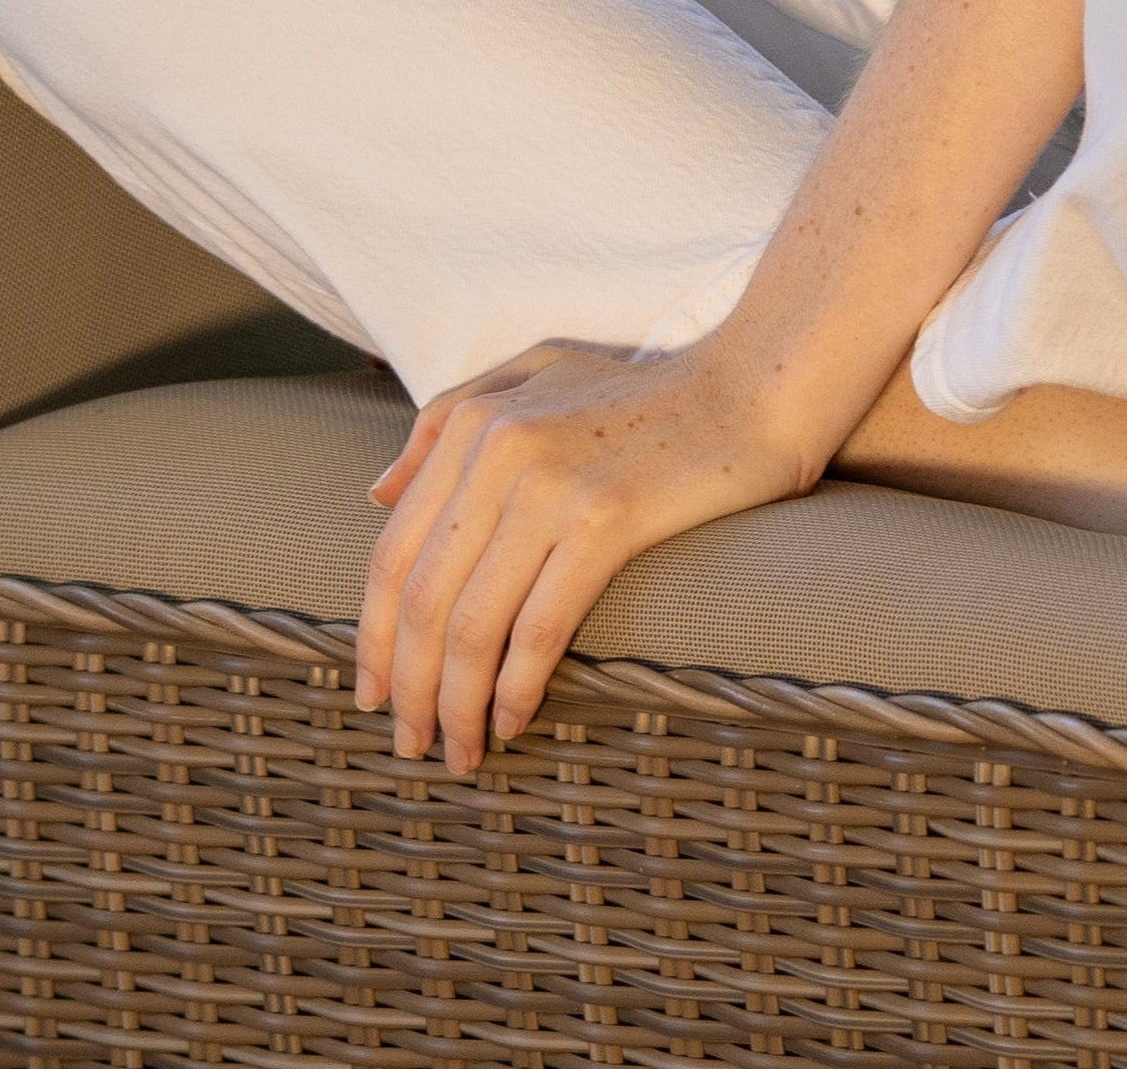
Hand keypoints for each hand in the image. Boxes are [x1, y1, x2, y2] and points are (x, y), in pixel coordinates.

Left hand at [353, 333, 807, 772]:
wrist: (753, 388)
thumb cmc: (647, 390)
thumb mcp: (538, 375)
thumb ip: (450, 418)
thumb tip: (375, 493)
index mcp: (476, 422)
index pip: (393, 551)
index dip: (374, 636)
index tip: (373, 693)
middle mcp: (500, 449)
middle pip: (423, 599)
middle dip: (408, 688)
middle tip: (409, 744)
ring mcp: (553, 484)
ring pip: (473, 624)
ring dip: (456, 704)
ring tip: (460, 751)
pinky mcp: (608, 519)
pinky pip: (540, 626)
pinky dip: (516, 687)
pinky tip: (513, 720)